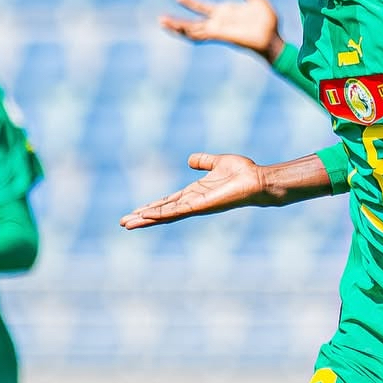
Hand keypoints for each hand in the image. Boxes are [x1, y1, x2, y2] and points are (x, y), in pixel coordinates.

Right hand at [120, 153, 269, 228]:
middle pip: (162, 211)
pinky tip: (146, 216)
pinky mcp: (201, 206)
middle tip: (124, 223)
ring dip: (146, 219)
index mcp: (195, 193)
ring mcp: (196, 206)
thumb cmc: (243, 173)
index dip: (152, 206)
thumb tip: (190, 159)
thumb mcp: (217, 162)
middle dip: (143, 217)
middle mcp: (193, 202)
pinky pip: (176, 211)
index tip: (136, 212)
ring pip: (165, 214)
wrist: (258, 180)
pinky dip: (160, 213)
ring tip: (128, 224)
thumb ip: (203, 161)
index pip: (168, 201)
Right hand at [159, 0, 282, 59]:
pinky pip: (202, 34)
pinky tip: (180, 28)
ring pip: (193, 29)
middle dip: (177, 20)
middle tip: (161, 18)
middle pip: (192, 22)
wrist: (274, 38)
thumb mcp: (256, 1)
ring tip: (163, 23)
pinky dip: (190, 32)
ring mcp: (219, 30)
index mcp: (225, 13)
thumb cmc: (268, 23)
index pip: (202, 8)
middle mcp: (219, 23)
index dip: (191, 3)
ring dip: (178, 26)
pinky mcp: (221, 35)